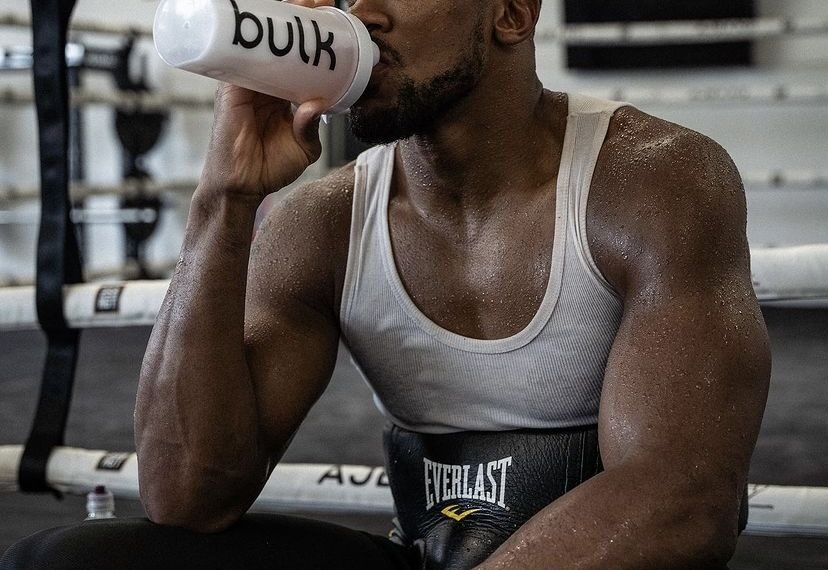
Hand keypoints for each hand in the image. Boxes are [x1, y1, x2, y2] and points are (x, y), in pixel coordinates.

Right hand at [198, 0, 338, 201]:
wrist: (241, 186)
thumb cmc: (268, 169)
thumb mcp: (303, 148)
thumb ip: (311, 127)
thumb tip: (317, 104)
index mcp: (281, 95)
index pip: (296, 60)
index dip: (309, 41)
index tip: (327, 21)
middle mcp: (262, 84)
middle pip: (277, 44)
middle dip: (295, 20)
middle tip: (315, 3)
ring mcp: (245, 83)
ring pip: (259, 43)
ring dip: (276, 21)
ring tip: (298, 4)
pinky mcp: (230, 87)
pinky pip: (237, 55)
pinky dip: (247, 37)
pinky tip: (262, 19)